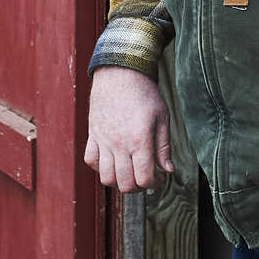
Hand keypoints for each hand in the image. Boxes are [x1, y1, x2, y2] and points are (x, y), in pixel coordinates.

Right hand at [83, 66, 174, 192]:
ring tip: (128, 170)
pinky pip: (90, 161)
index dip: (154, 184)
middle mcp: (119, 144)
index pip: (144, 179)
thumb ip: (164, 147)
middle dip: (137, 186)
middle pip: (125, 184)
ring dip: (118, 180)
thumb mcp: (162, 117)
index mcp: (139, 140)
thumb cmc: (144, 93)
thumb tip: (168, 170)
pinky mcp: (93, 134)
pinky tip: (112, 159)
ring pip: (106, 178)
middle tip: (144, 176)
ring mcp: (103, 140)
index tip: (158, 176)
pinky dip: (100, 166)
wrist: (120, 72)